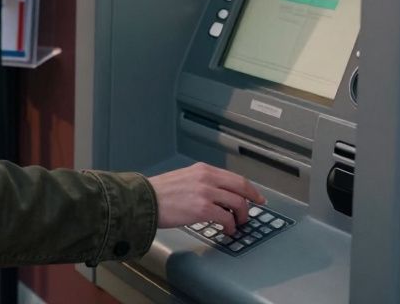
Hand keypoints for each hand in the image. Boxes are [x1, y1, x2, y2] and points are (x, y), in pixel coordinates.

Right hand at [148, 162, 265, 235]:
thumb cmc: (159, 193)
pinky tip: (227, 230)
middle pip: (241, 188)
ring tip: (237, 224)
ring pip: (237, 203)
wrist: (144, 200)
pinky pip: (226, 218)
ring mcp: (206, 193)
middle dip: (251, 201)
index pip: (235, 177)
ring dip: (241, 217)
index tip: (256, 196)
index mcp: (203, 170)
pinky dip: (230, 226)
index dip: (250, 189)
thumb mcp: (184, 178)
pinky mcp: (202, 209)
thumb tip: (219, 196)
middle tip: (252, 211)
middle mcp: (207, 178)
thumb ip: (202, 183)